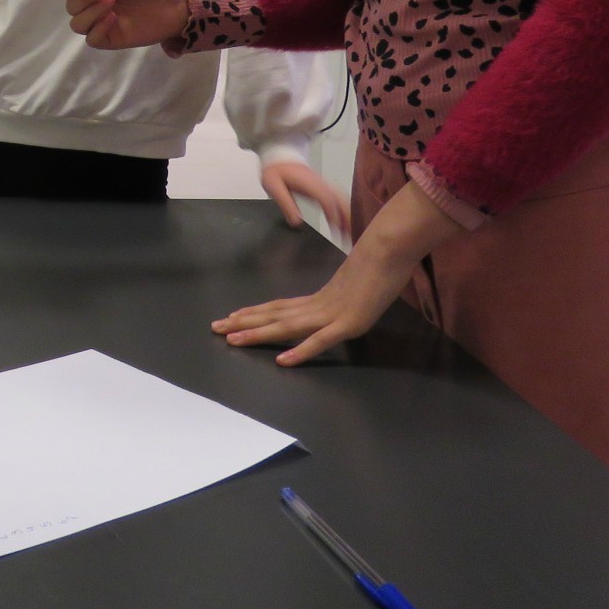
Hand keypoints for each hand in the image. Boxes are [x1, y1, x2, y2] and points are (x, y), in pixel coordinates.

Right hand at [60, 0, 188, 48]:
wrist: (173, 4)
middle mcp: (93, 8)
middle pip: (71, 8)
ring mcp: (101, 25)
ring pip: (77, 25)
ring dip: (89, 12)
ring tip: (110, 1)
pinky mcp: (110, 40)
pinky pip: (92, 39)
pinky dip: (97, 28)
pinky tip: (112, 18)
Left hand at [211, 179, 461, 364]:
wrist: (393, 247)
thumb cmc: (380, 262)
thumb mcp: (358, 283)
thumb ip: (345, 295)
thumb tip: (340, 300)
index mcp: (321, 297)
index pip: (280, 306)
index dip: (255, 312)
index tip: (232, 316)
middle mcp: (320, 305)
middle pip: (275, 315)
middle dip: (244, 323)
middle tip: (215, 327)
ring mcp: (333, 314)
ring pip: (287, 326)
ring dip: (259, 334)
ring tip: (233, 340)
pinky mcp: (350, 323)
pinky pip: (320, 340)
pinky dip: (301, 350)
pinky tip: (282, 361)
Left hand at [258, 161, 347, 234]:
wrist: (280, 156)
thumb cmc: (276, 170)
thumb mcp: (273, 186)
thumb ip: (285, 203)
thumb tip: (296, 222)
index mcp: (309, 184)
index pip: (326, 199)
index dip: (333, 212)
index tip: (337, 227)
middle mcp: (321, 184)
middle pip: (340, 200)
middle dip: (348, 217)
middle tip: (352, 233)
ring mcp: (324, 184)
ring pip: (343, 200)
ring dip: (349, 214)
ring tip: (353, 231)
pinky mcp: (324, 187)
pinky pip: (339, 199)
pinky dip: (345, 210)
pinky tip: (346, 222)